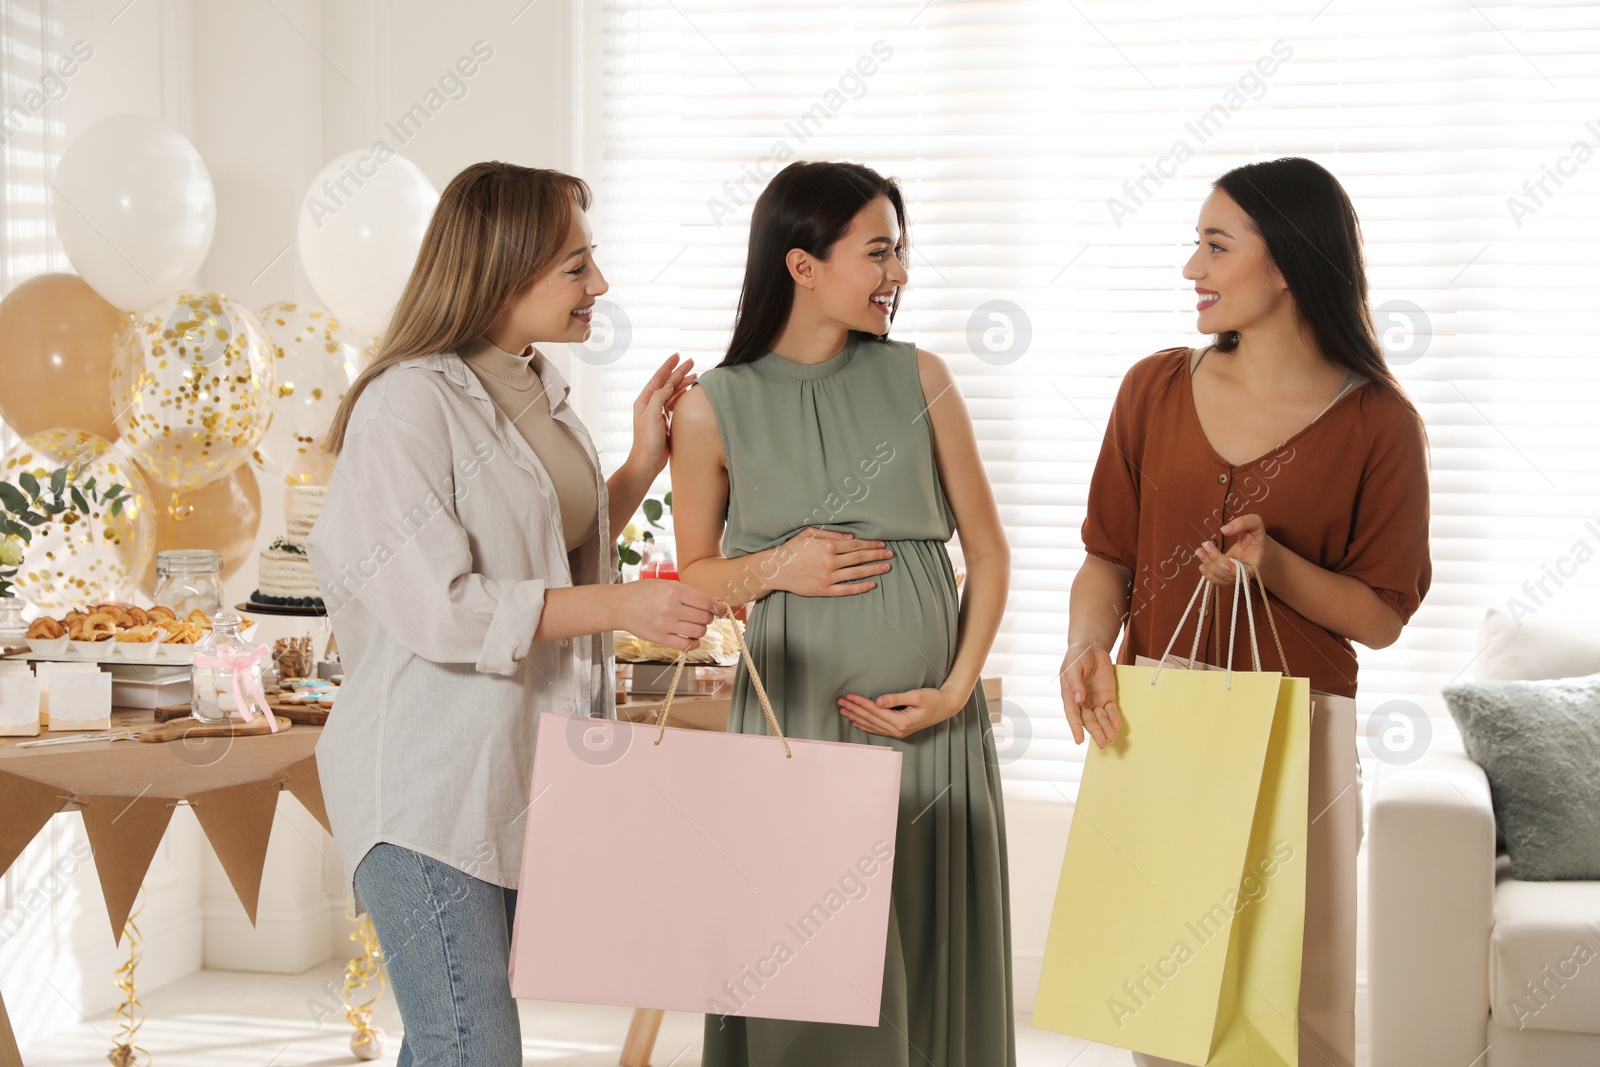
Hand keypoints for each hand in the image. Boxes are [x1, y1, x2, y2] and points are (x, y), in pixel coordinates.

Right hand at [616, 579, 723, 651]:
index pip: (707, 603)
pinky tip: (690, 638)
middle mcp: (671, 607)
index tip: (720, 610)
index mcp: (675, 590)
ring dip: (700, 630)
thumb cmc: (644, 592)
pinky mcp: (660, 638)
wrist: (619, 605)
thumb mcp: (668, 585)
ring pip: (698, 632)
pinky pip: (686, 645)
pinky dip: (693, 643)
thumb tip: (718, 602)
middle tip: (700, 616)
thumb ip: (692, 594)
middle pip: (705, 618)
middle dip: (708, 618)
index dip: (718, 608)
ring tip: (692, 625)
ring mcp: (666, 624)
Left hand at [627, 354, 696, 476]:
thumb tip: (669, 384)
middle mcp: (651, 404)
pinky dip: (683, 396)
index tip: (678, 356)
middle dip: (679, 372)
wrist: (647, 462)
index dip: (668, 366)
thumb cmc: (647, 441)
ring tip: (695, 376)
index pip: (658, 378)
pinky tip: (689, 392)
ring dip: (683, 384)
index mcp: (645, 400)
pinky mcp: (665, 422)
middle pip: (667, 383)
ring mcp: (658, 413)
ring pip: (672, 393)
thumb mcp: (652, 416)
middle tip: (692, 362)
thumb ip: (660, 397)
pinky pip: (675, 404)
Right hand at [770, 527, 893, 596]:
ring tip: (886, 567)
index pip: (855, 545)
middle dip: (877, 555)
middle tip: (890, 555)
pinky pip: (846, 589)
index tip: (882, 544)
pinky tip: (872, 584)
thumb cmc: (792, 549)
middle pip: (859, 558)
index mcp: (827, 546)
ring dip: (874, 570)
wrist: (776, 569)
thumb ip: (831, 534)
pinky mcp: (824, 589)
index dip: (871, 544)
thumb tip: (852, 537)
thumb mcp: (809, 533)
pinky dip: (861, 587)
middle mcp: (830, 561)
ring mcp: (828, 577)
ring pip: (856, 573)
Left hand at [837, 686, 964, 739]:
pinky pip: (878, 729)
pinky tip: (856, 722)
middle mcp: (898, 730)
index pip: (875, 711)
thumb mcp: (916, 696)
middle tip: (840, 702)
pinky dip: (865, 725)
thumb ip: (895, 698)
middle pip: (871, 719)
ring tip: (843, 711)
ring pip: (872, 725)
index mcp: (901, 722)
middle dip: (854, 710)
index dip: (860, 703)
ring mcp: (898, 732)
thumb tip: (877, 701)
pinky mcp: (899, 730)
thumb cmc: (934, 699)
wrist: (947, 707)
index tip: (848, 696)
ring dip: (857, 718)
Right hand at [1059, 643, 1121, 747]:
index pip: (1072, 714)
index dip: (1075, 727)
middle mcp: (1082, 701)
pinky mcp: (1107, 696)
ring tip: (1111, 739)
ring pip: (1100, 718)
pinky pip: (1111, 709)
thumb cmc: (1077, 657)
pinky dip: (1114, 717)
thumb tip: (1079, 699)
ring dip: (1106, 728)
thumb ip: (1075, 683)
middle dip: (1096, 732)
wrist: (1091, 647)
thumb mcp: (1072, 667)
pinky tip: (1117, 725)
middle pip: (1088, 720)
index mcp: (1069, 695)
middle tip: (1102, 743)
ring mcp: (1095, 700)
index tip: (1079, 740)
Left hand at [1196, 513, 1272, 588]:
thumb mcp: (1255, 523)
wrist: (1257, 548)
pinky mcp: (1227, 575)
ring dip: (1208, 565)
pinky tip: (1202, 565)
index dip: (1233, 570)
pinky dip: (1208, 574)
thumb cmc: (1256, 535)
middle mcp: (1245, 573)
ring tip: (1200, 550)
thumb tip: (1224, 530)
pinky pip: (1217, 580)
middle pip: (1228, 573)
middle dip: (1215, 559)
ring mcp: (1235, 576)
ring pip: (1220, 577)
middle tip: (1206, 544)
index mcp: (1255, 562)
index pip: (1245, 572)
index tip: (1222, 563)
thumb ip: (1243, 523)